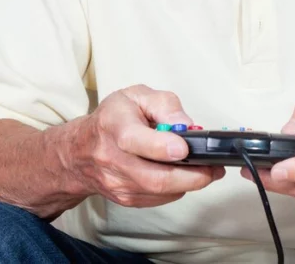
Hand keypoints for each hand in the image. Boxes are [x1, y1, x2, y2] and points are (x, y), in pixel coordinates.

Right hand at [66, 85, 224, 207]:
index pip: (135, 141)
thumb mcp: (137, 96)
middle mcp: (112, 158)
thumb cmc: (113, 119)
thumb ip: (165, 105)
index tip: (185, 148)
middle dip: (191, 176)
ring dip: (189, 183)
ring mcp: (118, 183)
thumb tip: (187, 126)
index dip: (162, 147)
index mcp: (114, 126)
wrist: (80, 151)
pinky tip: (184, 175)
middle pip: (155, 177)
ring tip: (207, 170)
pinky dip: (177, 188)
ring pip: (160, 191)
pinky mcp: (126, 199)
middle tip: (214, 168)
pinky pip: (159, 199)